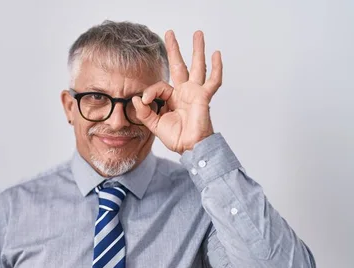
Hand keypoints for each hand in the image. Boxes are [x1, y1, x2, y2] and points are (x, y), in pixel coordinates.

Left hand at [132, 30, 222, 154]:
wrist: (190, 147)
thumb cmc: (177, 137)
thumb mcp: (154, 124)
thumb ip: (144, 112)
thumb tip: (137, 98)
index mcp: (172, 98)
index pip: (159, 86)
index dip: (151, 92)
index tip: (146, 101)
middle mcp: (184, 92)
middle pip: (179, 66)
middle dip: (174, 49)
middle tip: (169, 33)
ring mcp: (195, 92)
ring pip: (197, 66)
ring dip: (197, 49)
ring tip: (198, 33)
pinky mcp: (203, 97)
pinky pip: (213, 81)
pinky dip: (216, 68)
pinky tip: (216, 54)